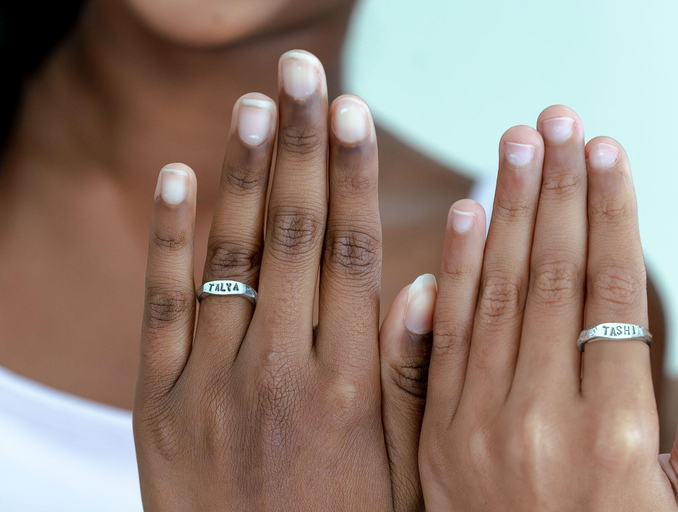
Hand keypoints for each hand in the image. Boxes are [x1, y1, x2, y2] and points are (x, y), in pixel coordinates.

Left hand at [133, 50, 434, 510]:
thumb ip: (415, 376)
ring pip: (230, 256)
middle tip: (306, 75)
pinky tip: (177, 176)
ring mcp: (214, 383)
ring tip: (255, 103)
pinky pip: (163, 306)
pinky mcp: (161, 404)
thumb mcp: (404, 467)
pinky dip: (168, 238)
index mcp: (349, 385)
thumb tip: (429, 285)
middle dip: (301, 146)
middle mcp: (282, 370)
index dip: (352, 177)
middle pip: (293, 235)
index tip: (353, 115)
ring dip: (240, 172)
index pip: (353, 255)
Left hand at [418, 106, 677, 510]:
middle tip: (556, 120)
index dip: (611, 215)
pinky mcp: (438, 437)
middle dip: (555, 192)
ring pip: (494, 295)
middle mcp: (542, 421)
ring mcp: (479, 427)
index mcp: (616, 437)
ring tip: (514, 147)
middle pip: (551, 278)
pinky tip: (464, 218)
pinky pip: (444, 340)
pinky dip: (452, 273)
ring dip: (505, 212)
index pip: (612, 295)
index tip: (609, 152)